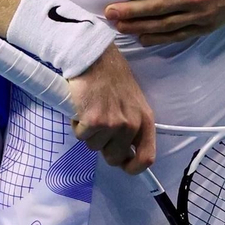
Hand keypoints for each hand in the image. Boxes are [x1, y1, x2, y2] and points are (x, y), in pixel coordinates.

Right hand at [67, 44, 154, 173]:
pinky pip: (81, 136)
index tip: (124, 166)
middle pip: (115, 157)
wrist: (94, 57)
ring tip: (91, 109)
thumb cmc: (111, 76)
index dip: (134, 167)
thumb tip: (124, 151)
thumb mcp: (132, 101)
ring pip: (94, 147)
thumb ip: (131, 124)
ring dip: (89, 133)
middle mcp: (131, 124)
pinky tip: (82, 107)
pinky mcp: (94, 121)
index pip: (146, 157)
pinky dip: (78, 126)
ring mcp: (113, 124)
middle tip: (99, 125)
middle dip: (103, 145)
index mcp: (145, 120)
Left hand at [105, 0, 224, 44]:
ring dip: (139, 25)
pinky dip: (159, 38)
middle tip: (108, 12)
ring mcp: (199, 15)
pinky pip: (178, 35)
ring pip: (164, 23)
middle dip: (131, 10)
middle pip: (157, 6)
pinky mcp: (204, 27)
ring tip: (119, 26)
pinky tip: (142, 37)